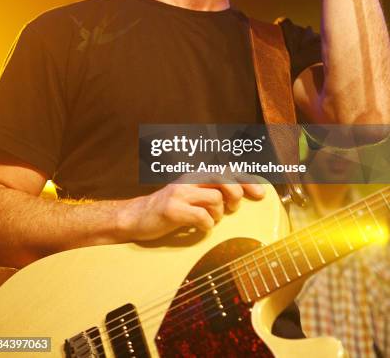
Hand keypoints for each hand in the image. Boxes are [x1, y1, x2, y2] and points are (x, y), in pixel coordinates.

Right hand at [122, 180, 264, 240]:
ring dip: (218, 214)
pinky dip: (206, 225)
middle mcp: (188, 180)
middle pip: (223, 178)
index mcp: (195, 175)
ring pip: (215, 199)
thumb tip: (239, 195)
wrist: (136, 217)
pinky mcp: (172, 210)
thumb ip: (210, 191)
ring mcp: (180, 193)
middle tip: (232, 208)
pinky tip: (200, 228)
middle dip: (236, 193)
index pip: (226, 171)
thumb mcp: (190, 194)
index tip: (262, 194)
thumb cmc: (169, 209)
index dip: (246, 180)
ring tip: (210, 219)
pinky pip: (201, 216)